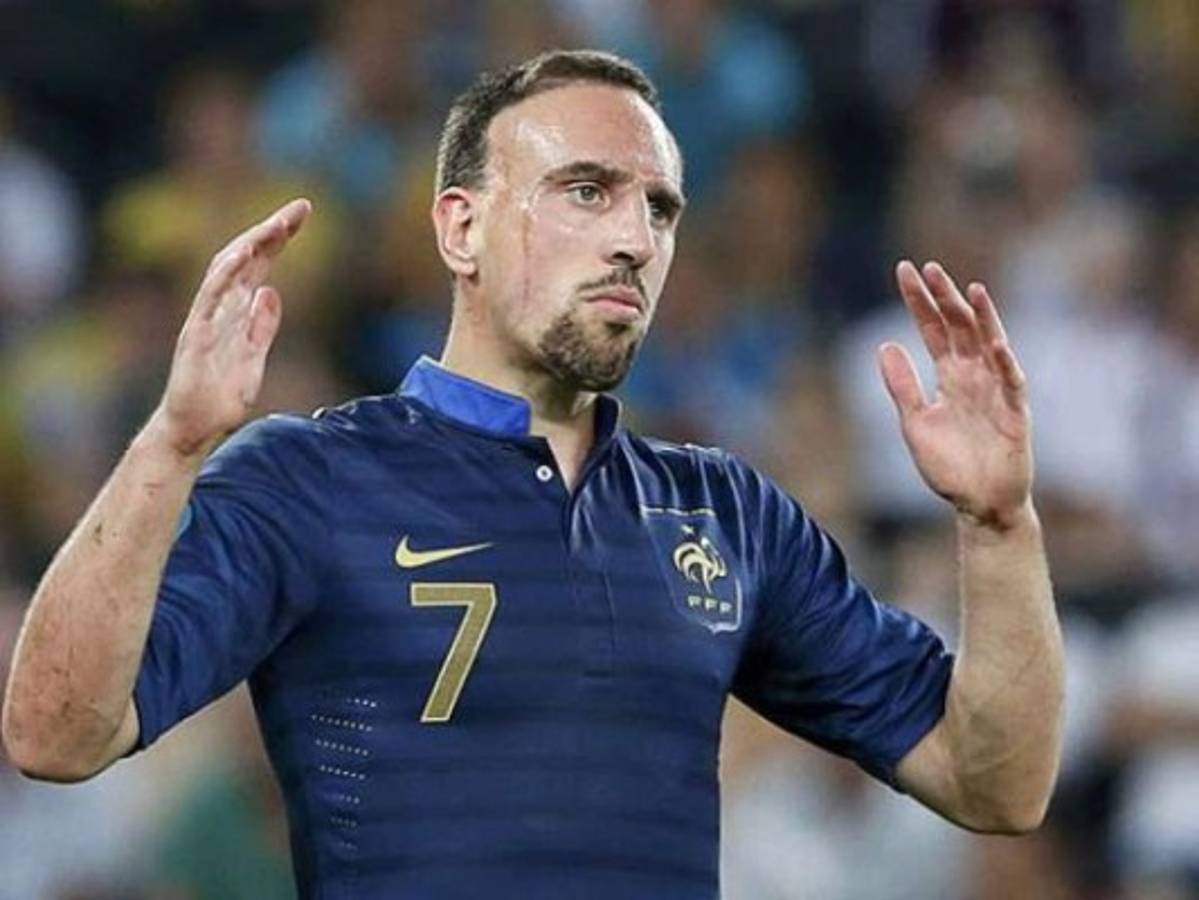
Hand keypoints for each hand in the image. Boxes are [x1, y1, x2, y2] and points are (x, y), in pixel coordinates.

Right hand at [152, 198, 311, 457]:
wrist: (194, 427)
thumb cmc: (220, 397)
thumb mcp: (254, 359)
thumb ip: (262, 327)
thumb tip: (271, 292)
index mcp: (237, 312)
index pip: (260, 265)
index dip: (279, 240)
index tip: (302, 215)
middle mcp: (220, 307)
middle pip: (247, 258)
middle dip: (272, 231)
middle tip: (301, 207)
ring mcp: (206, 318)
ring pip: (226, 269)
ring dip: (251, 244)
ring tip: (276, 224)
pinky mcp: (196, 334)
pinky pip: (208, 298)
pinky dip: (223, 275)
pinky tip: (241, 256)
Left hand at [879, 260, 1031, 528]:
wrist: (978, 504)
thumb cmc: (949, 466)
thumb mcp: (915, 423)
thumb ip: (902, 386)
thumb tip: (884, 345)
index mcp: (949, 377)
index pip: (933, 329)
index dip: (920, 301)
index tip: (905, 271)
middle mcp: (973, 376)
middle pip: (959, 328)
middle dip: (945, 298)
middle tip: (929, 268)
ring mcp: (996, 390)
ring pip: (989, 345)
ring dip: (981, 318)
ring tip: (970, 290)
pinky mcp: (1015, 412)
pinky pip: (1012, 383)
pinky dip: (1005, 363)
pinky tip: (997, 343)